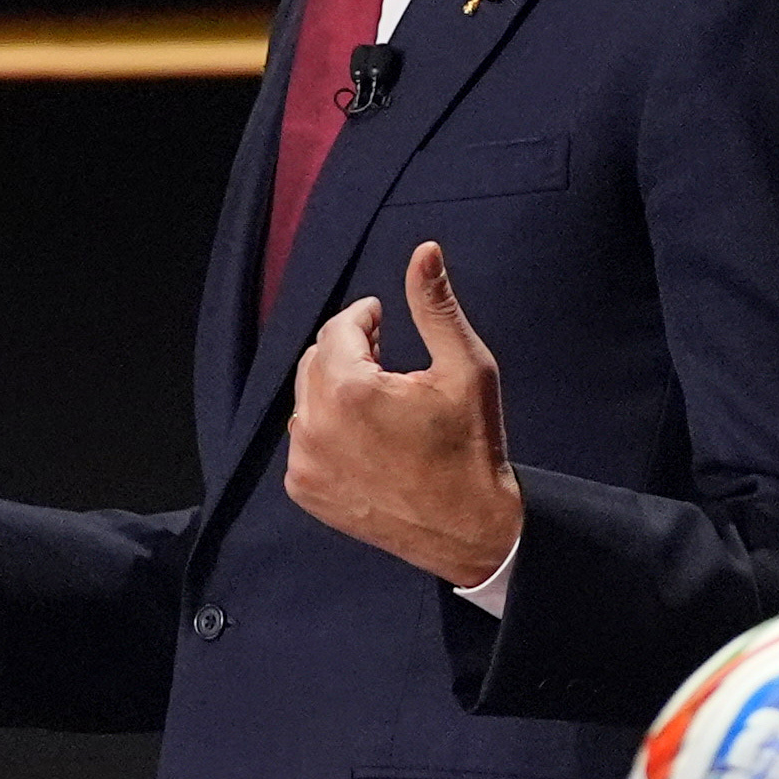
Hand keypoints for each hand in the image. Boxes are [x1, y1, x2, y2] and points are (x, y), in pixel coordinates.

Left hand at [286, 239, 524, 589]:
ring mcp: (304, 463)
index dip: (362, 318)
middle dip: (347, 350)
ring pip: (307, 401)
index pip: (338, 330)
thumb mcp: (465, 367)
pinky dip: (328, 430)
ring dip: (336, 389)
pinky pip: (305, 442)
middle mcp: (314, 426)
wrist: (469, 528)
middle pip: (316, 362)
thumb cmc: (474, 444)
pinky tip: (367, 437)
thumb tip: (424, 250)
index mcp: (349, 390)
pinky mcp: (304, 491)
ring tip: (379, 396)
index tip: (381, 317)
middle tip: (384, 354)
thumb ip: (435, 306)